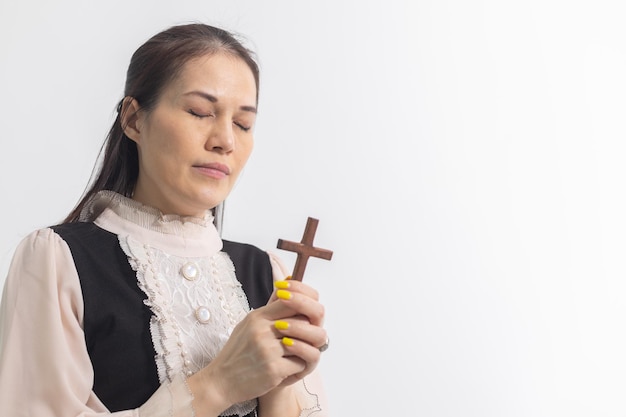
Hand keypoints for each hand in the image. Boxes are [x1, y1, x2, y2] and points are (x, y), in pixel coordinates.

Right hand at [188, 279, 325, 412]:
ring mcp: (267, 350)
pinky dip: (297, 368)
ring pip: (304, 343)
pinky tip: (287, 369)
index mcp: (257, 317)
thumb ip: (269, 310)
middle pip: (301, 321)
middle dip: (307, 332)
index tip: (307, 316)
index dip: (303, 306)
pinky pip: (299, 363)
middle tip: (304, 340)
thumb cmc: (237, 353)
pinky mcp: (273, 369)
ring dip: (303, 351)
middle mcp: (262, 330)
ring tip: (295, 355)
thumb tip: (288, 287)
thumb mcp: (249, 324)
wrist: (221, 382)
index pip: (289, 300)